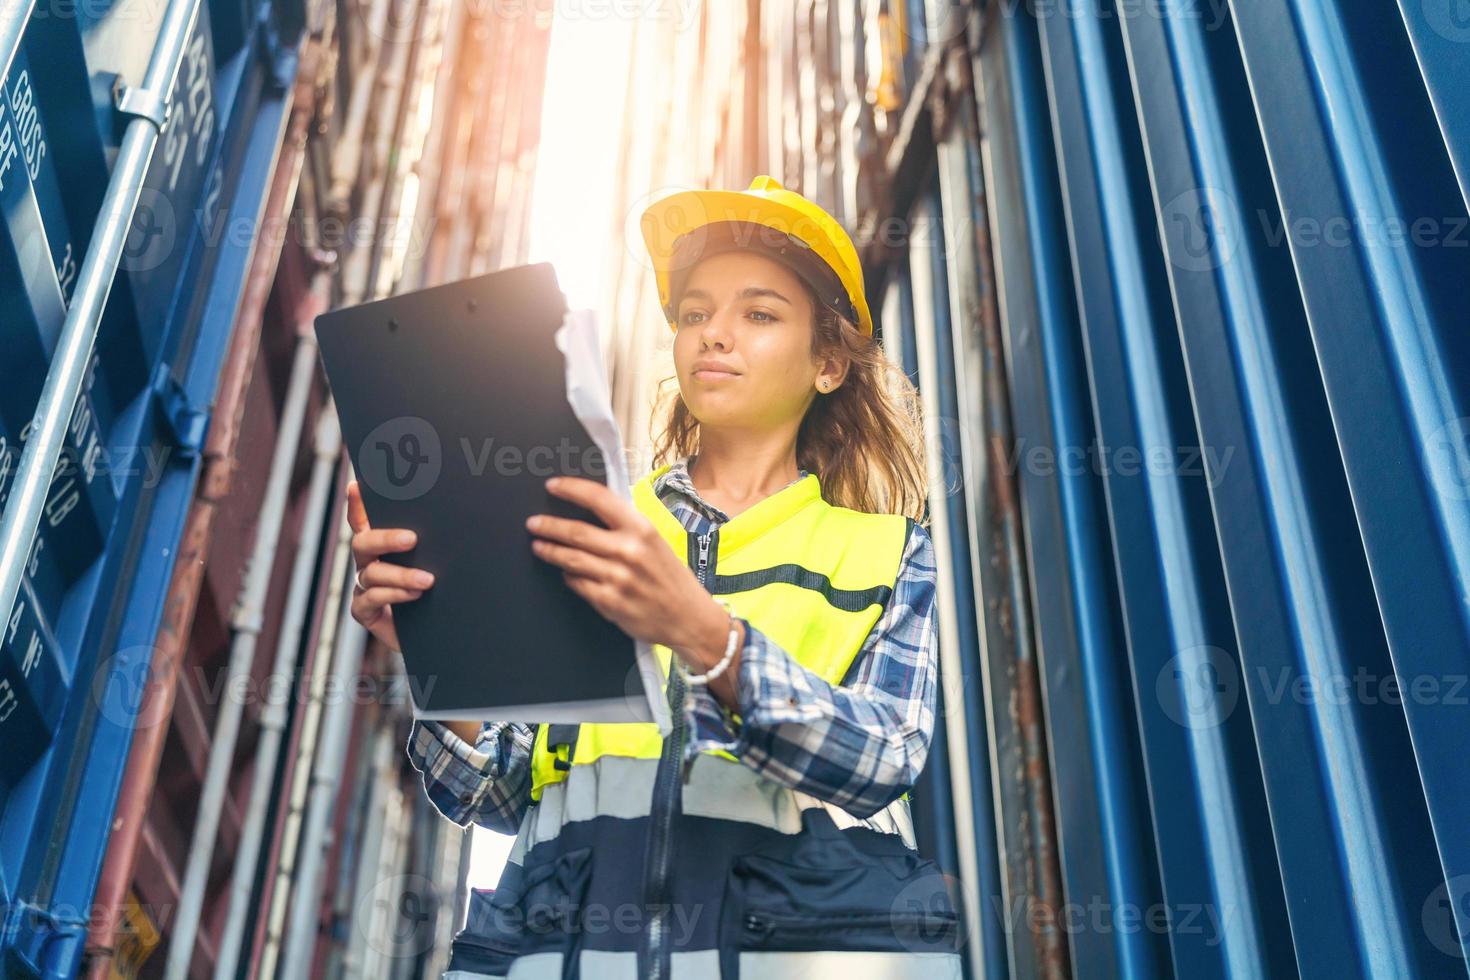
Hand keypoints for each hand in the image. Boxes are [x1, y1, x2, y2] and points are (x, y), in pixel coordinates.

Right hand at [346, 479, 435, 652]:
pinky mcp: (365, 612)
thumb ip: (441, 542)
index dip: (357, 503)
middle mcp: (369, 563)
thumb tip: (465, 515)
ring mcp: (364, 587)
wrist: (442, 632)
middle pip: (363, 542)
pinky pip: (370, 599)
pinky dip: (393, 595)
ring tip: (427, 580)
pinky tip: (414, 594)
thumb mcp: (442, 563)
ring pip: (372, 573)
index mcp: (384, 546)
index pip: (365, 519)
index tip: (357, 485)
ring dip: (400, 575)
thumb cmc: (442, 593)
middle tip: (412, 539)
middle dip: (386, 538)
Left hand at [526, 476, 733, 662]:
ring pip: (570, 559)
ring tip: (538, 546)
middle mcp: (629, 551)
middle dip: (549, 526)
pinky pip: (577, 583)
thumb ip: (626, 527)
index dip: (571, 489)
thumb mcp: (656, 542)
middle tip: (533, 523)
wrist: (689, 618)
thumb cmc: (672, 578)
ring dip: (550, 550)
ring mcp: (617, 578)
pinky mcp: (609, 602)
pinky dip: (568, 576)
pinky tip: (566, 572)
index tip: (553, 486)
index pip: (599, 499)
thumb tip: (591, 512)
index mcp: (642, 529)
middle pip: (576, 532)